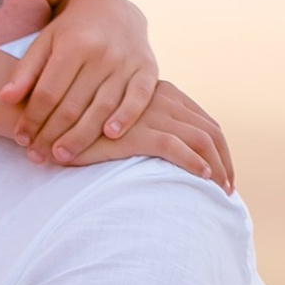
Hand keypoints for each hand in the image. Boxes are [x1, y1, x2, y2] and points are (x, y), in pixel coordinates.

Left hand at [0, 0, 158, 163]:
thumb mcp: (45, 43)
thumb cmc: (72, 32)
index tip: (21, 138)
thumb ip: (25, 71)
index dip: (32, 119)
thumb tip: (4, 99)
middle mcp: (102, 53)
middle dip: (51, 134)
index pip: (48, 93)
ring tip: (62, 156)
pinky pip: (138, 98)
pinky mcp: (148, 69)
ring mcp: (127, 62)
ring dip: (81, 137)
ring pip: (102, 108)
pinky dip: (126, 117)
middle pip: (73, 105)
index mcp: (74, 45)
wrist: (115, 8)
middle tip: (38, 155)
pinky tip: (110, 136)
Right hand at [85, 79, 235, 191]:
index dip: (220, 149)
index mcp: (162, 93)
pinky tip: (204, 179)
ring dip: (218, 167)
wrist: (56, 118)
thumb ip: (144, 128)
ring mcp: (152, 114)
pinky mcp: (139, 132)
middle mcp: (162, 98)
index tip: (222, 173)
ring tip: (221, 191)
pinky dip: (195, 163)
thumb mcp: (122, 123)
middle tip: (228, 188)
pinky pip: (177, 147)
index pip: (204, 121)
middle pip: (210, 131)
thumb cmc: (85, 126)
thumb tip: (170, 155)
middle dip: (225, 161)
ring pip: (201, 139)